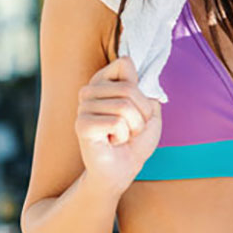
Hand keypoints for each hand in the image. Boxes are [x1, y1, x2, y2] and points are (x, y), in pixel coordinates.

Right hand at [75, 56, 161, 186]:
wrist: (123, 170)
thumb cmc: (135, 141)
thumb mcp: (150, 110)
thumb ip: (144, 86)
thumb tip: (130, 63)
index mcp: (103, 82)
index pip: (124, 63)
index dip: (141, 91)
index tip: (136, 109)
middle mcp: (89, 91)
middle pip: (129, 88)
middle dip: (141, 114)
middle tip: (130, 129)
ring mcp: (83, 107)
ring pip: (124, 106)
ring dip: (133, 128)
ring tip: (121, 136)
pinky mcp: (82, 124)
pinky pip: (116, 122)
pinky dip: (123, 136)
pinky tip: (112, 142)